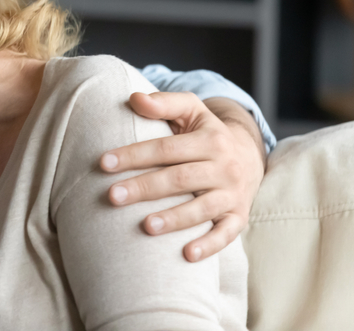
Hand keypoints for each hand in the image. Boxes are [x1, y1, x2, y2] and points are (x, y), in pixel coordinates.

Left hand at [99, 91, 265, 261]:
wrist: (249, 154)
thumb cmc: (206, 131)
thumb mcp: (190, 110)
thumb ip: (163, 103)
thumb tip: (134, 99)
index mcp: (210, 140)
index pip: (166, 148)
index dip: (134, 155)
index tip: (104, 164)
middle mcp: (224, 167)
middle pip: (180, 179)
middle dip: (144, 188)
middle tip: (112, 196)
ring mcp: (233, 194)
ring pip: (202, 208)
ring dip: (174, 219)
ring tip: (145, 226)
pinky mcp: (239, 216)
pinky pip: (226, 234)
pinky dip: (209, 245)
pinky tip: (186, 254)